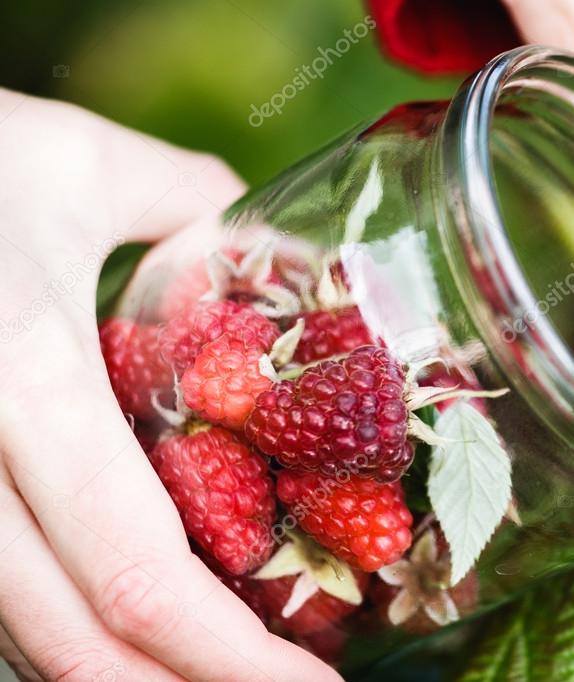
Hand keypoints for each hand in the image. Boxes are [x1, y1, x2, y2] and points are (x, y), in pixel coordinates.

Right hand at [0, 90, 339, 679]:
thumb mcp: (83, 164)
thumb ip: (197, 207)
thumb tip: (281, 250)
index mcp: (27, 380)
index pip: (137, 571)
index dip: (226, 654)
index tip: (309, 681)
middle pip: (72, 641)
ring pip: (12, 635)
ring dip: (120, 677)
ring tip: (209, 674)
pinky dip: (49, 634)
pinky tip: (111, 632)